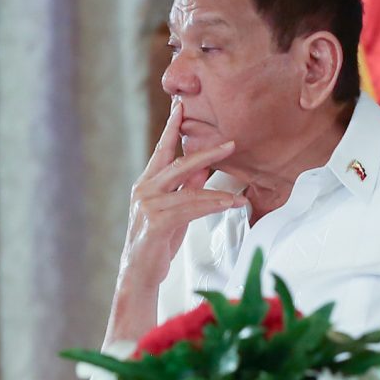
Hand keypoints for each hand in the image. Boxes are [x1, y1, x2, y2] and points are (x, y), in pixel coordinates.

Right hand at [106, 99, 242, 346]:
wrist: (139, 273)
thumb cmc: (157, 243)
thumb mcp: (173, 212)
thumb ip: (184, 190)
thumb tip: (202, 170)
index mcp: (146, 183)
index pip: (161, 150)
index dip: (171, 128)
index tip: (181, 106)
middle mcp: (144, 189)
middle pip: (178, 163)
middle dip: (206, 152)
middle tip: (230, 143)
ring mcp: (148, 205)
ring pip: (189, 189)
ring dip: (218, 189)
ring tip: (240, 191)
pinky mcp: (156, 222)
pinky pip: (191, 208)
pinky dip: (213, 206)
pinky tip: (231, 204)